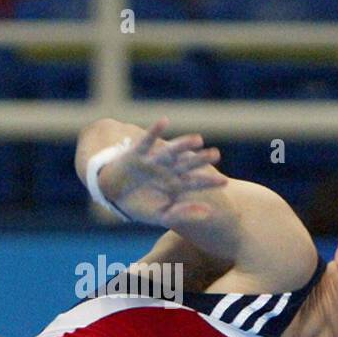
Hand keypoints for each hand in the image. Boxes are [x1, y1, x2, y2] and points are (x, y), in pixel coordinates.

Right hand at [99, 117, 227, 226]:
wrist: (113, 194)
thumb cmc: (139, 205)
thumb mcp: (161, 215)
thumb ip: (183, 214)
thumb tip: (208, 212)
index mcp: (175, 183)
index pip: (196, 181)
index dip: (209, 181)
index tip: (224, 181)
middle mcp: (168, 169)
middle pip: (187, 164)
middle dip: (200, 159)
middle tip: (216, 154)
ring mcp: (154, 160)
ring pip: (171, 151)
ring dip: (183, 145)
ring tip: (198, 139)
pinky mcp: (138, 153)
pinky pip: (147, 140)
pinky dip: (154, 131)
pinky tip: (164, 121)